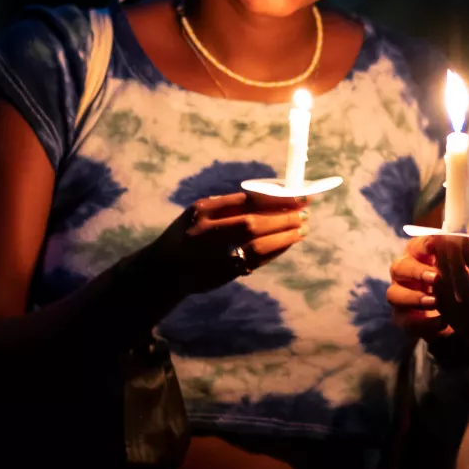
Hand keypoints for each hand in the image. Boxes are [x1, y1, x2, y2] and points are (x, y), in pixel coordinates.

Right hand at [135, 192, 307, 300]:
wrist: (164, 270)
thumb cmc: (186, 234)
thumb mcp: (198, 213)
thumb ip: (228, 206)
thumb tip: (271, 197)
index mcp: (203, 210)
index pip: (246, 200)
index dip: (275, 198)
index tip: (297, 195)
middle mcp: (208, 232)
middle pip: (253, 223)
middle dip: (283, 217)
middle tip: (305, 212)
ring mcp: (215, 255)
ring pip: (257, 245)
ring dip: (284, 237)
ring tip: (303, 229)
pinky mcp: (225, 274)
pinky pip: (256, 261)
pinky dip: (276, 251)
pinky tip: (288, 243)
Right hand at [387, 235, 466, 365]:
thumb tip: (464, 242)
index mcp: (425, 257)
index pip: (416, 245)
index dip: (423, 245)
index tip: (435, 246)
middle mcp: (409, 275)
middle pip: (398, 267)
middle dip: (415, 271)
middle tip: (436, 277)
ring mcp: (405, 299)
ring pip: (393, 294)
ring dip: (412, 297)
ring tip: (435, 302)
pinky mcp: (408, 322)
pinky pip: (404, 322)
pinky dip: (422, 323)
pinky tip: (443, 323)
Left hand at [427, 237, 468, 359]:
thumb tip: (462, 242)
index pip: (467, 298)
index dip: (456, 268)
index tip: (451, 242)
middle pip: (450, 302)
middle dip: (444, 268)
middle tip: (440, 240)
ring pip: (445, 304)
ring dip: (441, 274)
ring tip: (440, 247)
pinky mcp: (465, 331)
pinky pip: (448, 306)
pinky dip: (446, 283)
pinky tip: (445, 262)